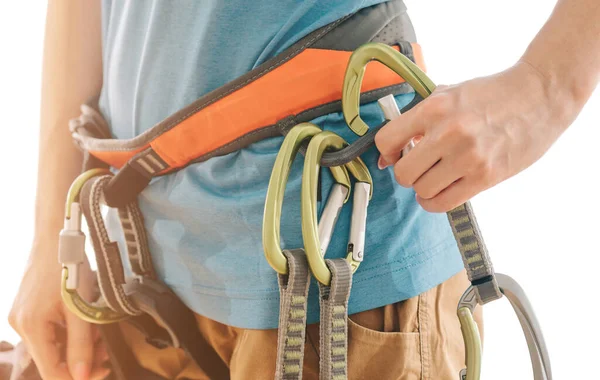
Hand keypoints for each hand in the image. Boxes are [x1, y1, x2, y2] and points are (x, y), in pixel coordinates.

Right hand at [9, 238, 110, 379]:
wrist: (57, 235)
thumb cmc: (69, 266)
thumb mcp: (81, 308)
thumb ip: (81, 345)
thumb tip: (83, 376)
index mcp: (31, 328)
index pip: (51, 372)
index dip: (78, 377)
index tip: (101, 372)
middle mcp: (21, 326)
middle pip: (52, 360)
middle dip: (81, 359)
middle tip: (105, 353)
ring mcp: (23, 317)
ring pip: (53, 346)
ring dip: (78, 346)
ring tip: (99, 336)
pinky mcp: (29, 310)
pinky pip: (50, 332)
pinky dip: (70, 333)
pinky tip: (86, 326)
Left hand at [375, 62, 576, 211]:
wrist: (539, 94)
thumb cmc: (492, 94)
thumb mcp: (450, 92)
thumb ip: (420, 117)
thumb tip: (391, 150)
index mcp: (434, 108)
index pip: (386, 141)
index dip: (387, 152)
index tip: (395, 155)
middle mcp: (447, 133)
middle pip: (403, 173)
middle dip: (407, 173)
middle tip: (419, 167)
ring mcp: (467, 157)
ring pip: (422, 190)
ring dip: (424, 188)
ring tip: (435, 178)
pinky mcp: (485, 176)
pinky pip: (444, 202)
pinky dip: (435, 202)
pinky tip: (441, 192)